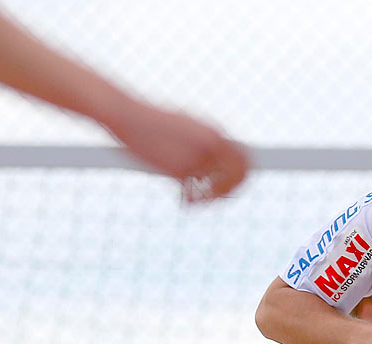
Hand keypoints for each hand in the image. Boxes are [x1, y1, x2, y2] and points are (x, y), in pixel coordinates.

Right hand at [107, 102, 249, 202]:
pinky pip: (194, 193)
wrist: (128, 115)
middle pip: (238, 175)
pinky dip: (192, 201)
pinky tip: (185, 201)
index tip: (236, 184)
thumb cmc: (154, 122)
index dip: (243, 174)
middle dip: (231, 189)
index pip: (244, 159)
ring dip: (211, 198)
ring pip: (217, 188)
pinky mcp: (178, 169)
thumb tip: (223, 160)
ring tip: (197, 200)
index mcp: (214, 132)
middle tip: (219, 197)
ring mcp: (195, 157)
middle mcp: (210, 145)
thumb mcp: (187, 125)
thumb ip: (207, 141)